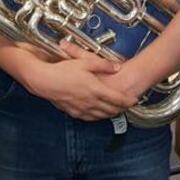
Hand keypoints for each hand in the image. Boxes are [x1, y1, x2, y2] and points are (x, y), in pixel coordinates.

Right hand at [20, 40, 137, 119]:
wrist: (44, 81)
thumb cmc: (63, 70)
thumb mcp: (85, 62)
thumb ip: (103, 65)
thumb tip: (117, 67)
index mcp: (95, 89)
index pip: (117, 99)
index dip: (128, 101)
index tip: (134, 100)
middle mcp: (90, 101)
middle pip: (111, 109)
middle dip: (122, 108)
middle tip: (128, 105)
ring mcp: (81, 108)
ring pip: (101, 115)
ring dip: (111, 114)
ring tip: (117, 110)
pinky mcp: (73, 111)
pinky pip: (89, 117)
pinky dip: (97, 117)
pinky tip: (98, 115)